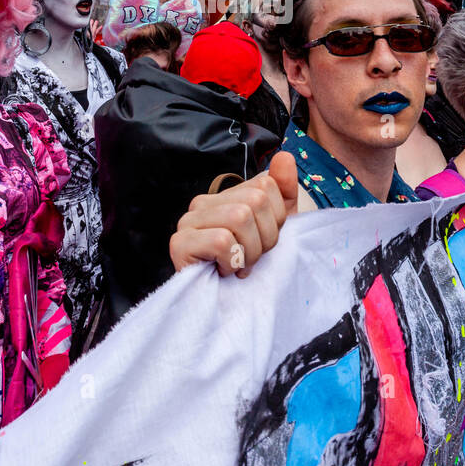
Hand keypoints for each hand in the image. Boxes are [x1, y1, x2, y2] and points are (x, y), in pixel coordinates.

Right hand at [169, 150, 298, 277]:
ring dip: (249, 252)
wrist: (229, 309)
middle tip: (250, 258)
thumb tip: (284, 156)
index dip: (276, 220)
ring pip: (239, 218)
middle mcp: (204, 202)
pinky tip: (223, 271)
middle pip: (255, 201)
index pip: (266, 186)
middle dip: (264, 239)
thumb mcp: (276, 226)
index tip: (262, 242)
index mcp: (227, 195)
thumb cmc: (251, 265)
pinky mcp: (179, 244)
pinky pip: (221, 240)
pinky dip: (232, 261)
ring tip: (238, 265)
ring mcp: (188, 221)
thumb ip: (283, 190)